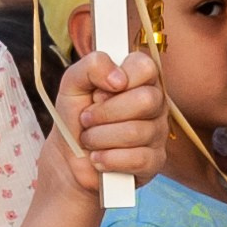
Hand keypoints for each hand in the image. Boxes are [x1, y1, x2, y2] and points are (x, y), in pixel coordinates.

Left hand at [50, 49, 167, 193]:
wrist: (68, 157)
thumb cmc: (75, 116)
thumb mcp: (73, 83)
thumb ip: (92, 65)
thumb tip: (118, 78)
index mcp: (140, 78)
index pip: (145, 67)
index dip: (118, 79)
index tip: (98, 91)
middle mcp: (155, 103)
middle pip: (145, 100)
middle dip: (105, 113)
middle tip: (87, 118)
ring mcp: (158, 132)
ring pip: (136, 132)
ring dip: (100, 138)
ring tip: (89, 140)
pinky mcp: (155, 160)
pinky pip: (138, 159)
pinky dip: (109, 159)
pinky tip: (99, 158)